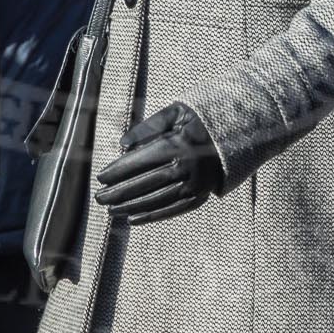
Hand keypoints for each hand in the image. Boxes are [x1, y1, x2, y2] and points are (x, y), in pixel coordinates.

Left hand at [93, 102, 222, 223]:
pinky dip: (150, 216)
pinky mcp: (198, 197)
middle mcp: (184, 168)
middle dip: (118, 192)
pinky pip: (170, 210)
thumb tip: (122, 145)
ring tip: (111, 210)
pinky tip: (132, 219)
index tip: (100, 177)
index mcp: (177, 145)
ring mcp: (192, 186)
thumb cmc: (198, 121)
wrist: (234, 137)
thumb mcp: (175, 113)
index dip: (118, 171)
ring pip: (155, 200)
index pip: (140, 162)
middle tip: (99, 197)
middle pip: (144, 184)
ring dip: (130, 207)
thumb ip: (148, 127)